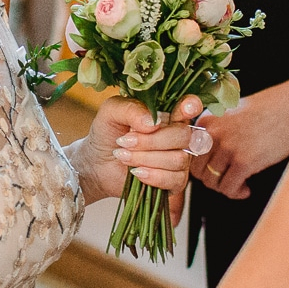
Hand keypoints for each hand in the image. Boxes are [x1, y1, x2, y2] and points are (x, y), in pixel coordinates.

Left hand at [74, 94, 202, 217]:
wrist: (97, 164)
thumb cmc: (107, 134)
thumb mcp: (111, 112)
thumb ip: (130, 109)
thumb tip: (152, 122)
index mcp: (167, 113)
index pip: (190, 106)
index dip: (192, 106)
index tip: (186, 108)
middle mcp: (177, 135)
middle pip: (184, 135)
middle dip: (152, 140)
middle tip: (125, 141)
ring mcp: (179, 159)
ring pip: (178, 158)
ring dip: (146, 158)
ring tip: (124, 156)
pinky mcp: (175, 181)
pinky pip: (175, 179)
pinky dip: (153, 176)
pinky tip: (136, 172)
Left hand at [199, 71, 288, 199]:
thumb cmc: (269, 109)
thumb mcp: (233, 112)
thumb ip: (216, 130)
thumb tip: (206, 157)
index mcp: (207, 120)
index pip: (190, 153)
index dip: (202, 166)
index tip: (215, 170)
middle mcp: (212, 133)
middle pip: (197, 171)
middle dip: (212, 180)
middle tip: (227, 180)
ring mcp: (227, 147)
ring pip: (212, 182)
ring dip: (225, 188)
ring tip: (239, 184)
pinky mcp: (243, 161)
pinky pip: (228, 188)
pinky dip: (236, 193)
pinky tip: (247, 189)